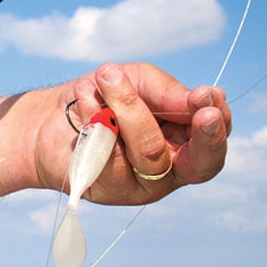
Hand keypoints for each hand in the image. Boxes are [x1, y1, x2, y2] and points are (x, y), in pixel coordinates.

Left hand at [33, 62, 230, 203]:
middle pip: (196, 164)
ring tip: (107, 75)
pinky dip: (96, 120)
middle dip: (200, 134)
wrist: (48, 116)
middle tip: (198, 101)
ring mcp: (137, 186)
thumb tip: (200, 101)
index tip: (207, 96)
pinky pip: (111, 158)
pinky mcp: (105, 190)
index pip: (213, 148)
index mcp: (184, 146)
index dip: (217, 127)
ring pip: (150, 153)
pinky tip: (85, 97)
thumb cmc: (105, 96)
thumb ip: (169, 93)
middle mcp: (167, 171)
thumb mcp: (142, 82)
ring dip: (129, 107)